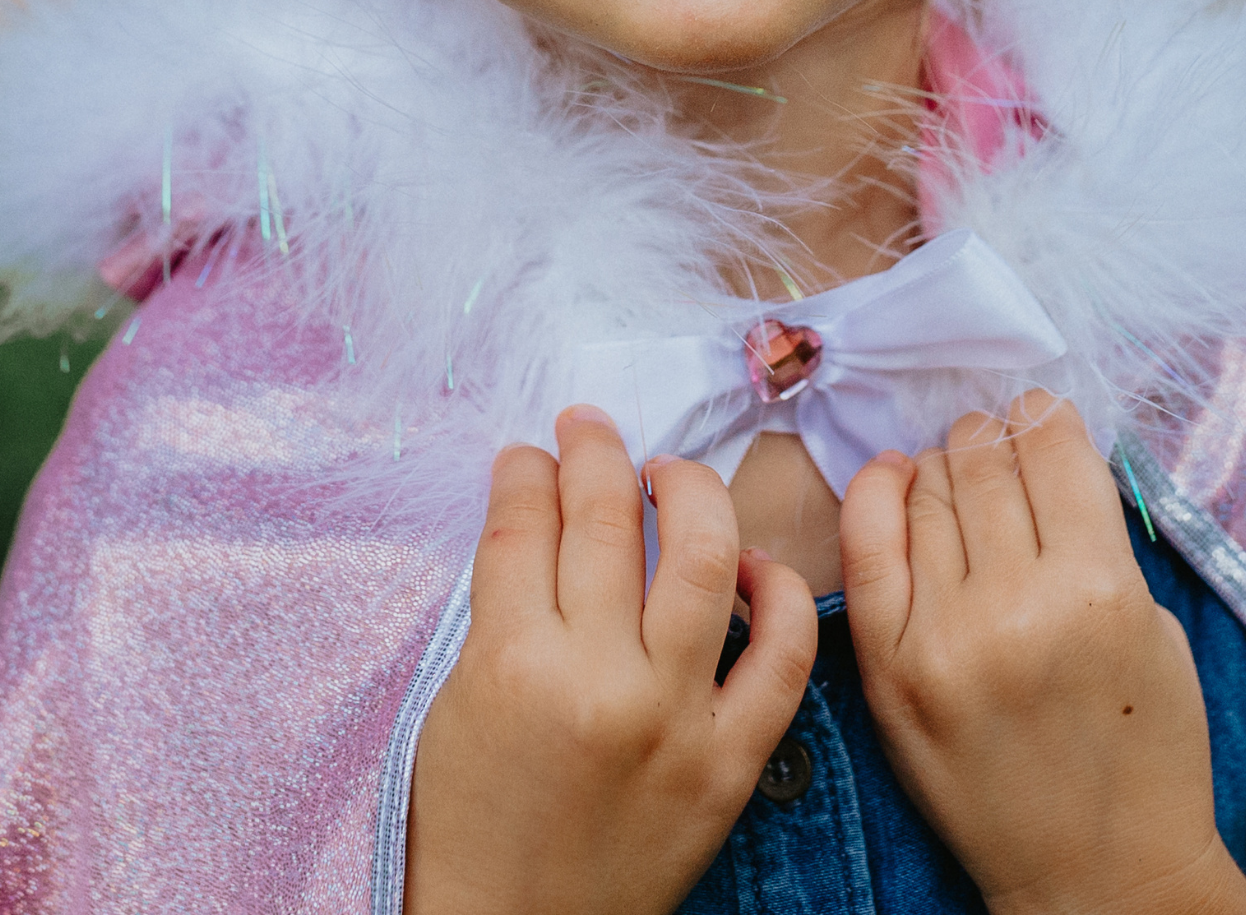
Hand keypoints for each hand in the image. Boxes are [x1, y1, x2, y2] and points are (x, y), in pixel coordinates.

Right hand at [405, 406, 816, 914]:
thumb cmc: (474, 816)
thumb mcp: (460, 696)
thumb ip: (502, 599)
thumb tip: (541, 498)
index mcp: (513, 661)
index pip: (523, 519)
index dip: (526, 468)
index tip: (531, 454)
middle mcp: (599, 680)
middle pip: (606, 517)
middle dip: (595, 451)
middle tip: (591, 430)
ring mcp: (676, 718)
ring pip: (705, 556)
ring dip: (688, 490)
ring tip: (670, 478)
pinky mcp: (731, 761)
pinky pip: (784, 654)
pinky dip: (779, 593)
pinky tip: (751, 565)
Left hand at [839, 393, 1245, 914]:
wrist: (1099, 874)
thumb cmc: (1147, 750)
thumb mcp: (1153, 626)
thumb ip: (1097, 537)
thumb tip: (1041, 452)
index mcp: (1100, 589)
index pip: (1052, 447)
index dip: (1043, 418)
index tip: (1039, 418)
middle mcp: (1018, 606)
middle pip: (985, 462)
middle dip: (993, 439)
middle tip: (998, 448)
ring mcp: (944, 638)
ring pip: (929, 494)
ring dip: (946, 468)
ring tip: (960, 477)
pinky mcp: (890, 671)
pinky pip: (867, 548)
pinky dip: (877, 493)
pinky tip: (896, 475)